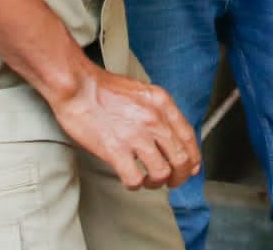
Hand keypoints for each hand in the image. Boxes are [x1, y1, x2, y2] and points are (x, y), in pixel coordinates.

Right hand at [47, 66, 199, 190]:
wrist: (78, 87)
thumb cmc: (104, 89)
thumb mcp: (142, 92)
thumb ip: (158, 111)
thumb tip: (167, 132)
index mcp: (162, 103)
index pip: (189, 137)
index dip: (193, 157)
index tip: (190, 168)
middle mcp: (154, 120)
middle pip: (181, 158)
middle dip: (179, 176)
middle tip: (172, 181)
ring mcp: (136, 136)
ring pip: (161, 172)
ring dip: (156, 183)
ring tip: (148, 181)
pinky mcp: (116, 150)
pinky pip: (134, 179)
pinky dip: (134, 185)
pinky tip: (130, 180)